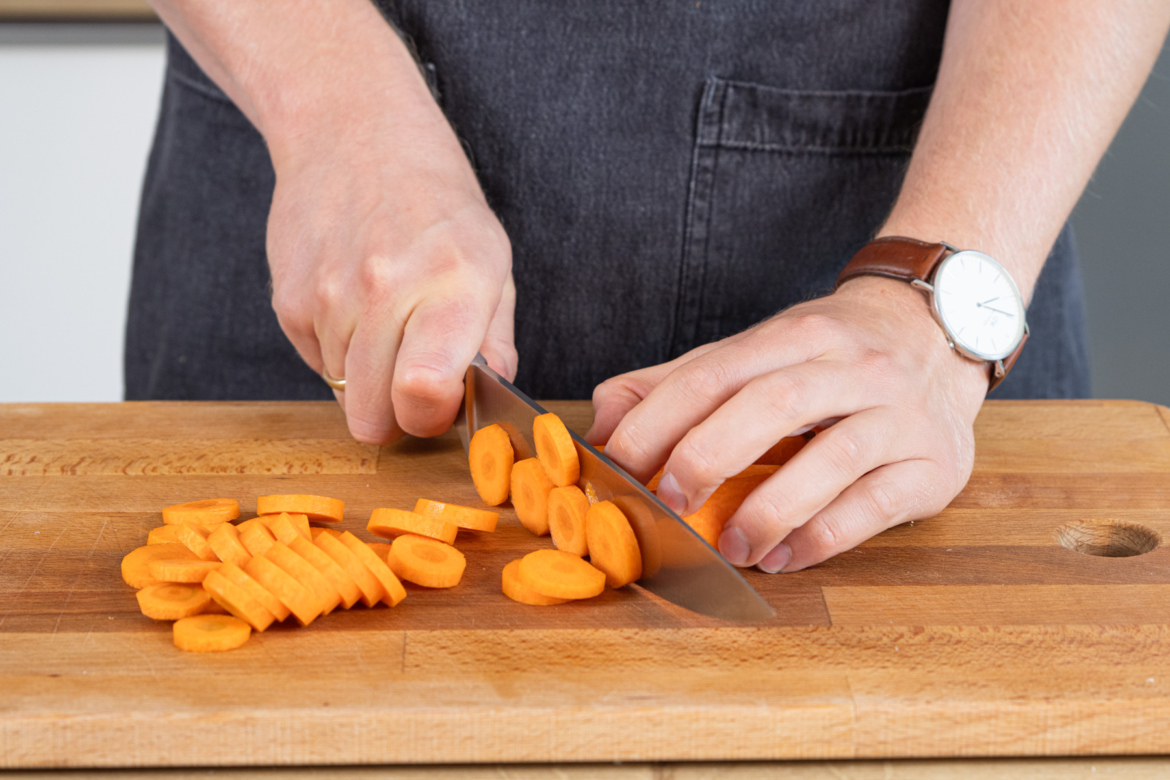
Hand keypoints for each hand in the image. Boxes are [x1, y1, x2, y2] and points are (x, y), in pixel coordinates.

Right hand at [266, 102, 515, 444]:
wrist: (355, 134)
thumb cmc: (436, 204)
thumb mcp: (492, 262)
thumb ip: (496, 341)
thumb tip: (492, 401)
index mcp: (452, 283)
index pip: (422, 391)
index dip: (431, 417)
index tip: (441, 401)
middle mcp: (385, 290)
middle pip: (374, 416)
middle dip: (398, 413)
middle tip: (416, 375)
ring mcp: (329, 297)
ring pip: (345, 394)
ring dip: (368, 376)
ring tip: (387, 318)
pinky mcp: (289, 301)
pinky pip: (317, 364)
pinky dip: (338, 351)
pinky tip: (355, 303)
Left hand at [587, 276, 988, 571]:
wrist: (936, 335)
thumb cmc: (827, 357)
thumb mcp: (755, 351)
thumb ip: (676, 384)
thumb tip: (597, 427)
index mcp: (793, 336)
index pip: (714, 371)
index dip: (658, 420)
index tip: (616, 464)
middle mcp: (850, 366)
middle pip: (772, 404)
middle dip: (707, 457)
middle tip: (668, 507)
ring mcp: (899, 414)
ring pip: (831, 458)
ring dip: (769, 510)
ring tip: (730, 550)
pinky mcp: (933, 464)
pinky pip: (876, 504)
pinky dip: (823, 536)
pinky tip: (784, 557)